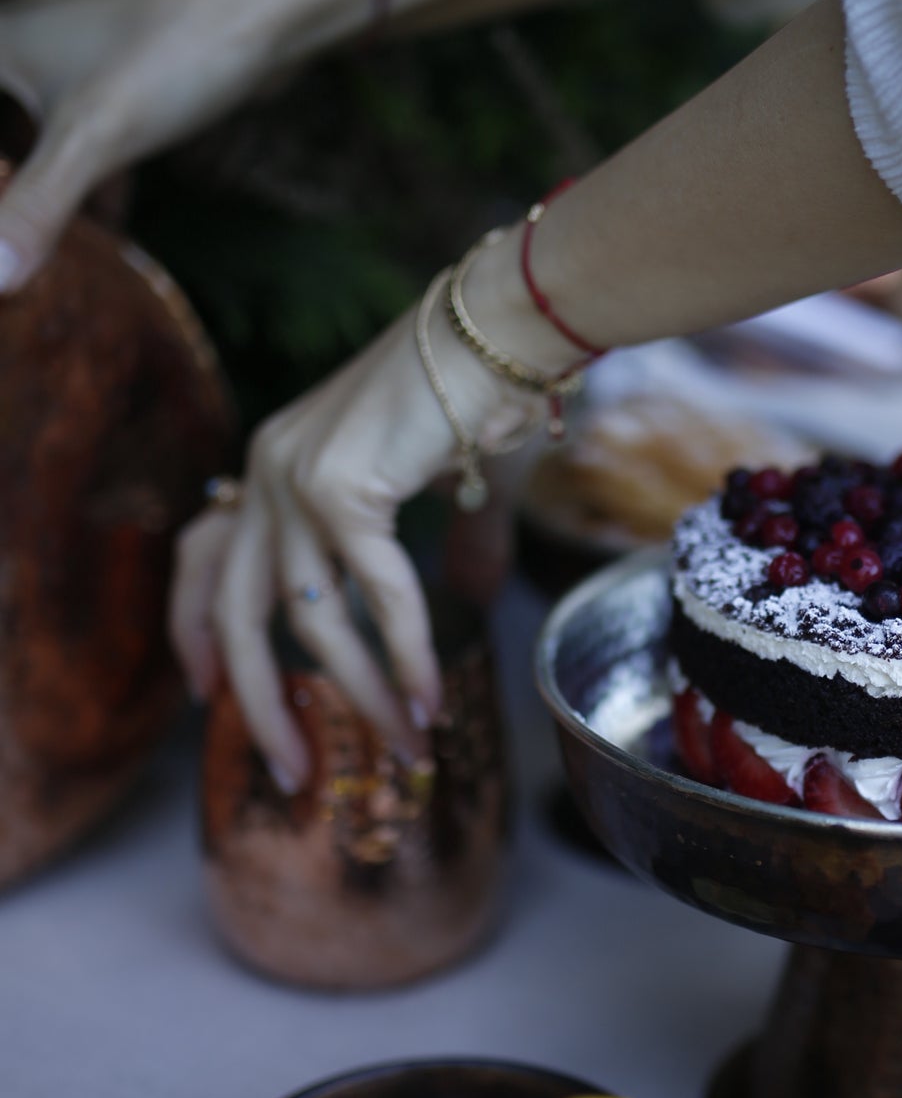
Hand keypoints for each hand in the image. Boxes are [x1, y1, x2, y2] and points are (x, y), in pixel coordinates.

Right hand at [0, 0, 360, 290]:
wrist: (270, 10)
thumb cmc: (173, 57)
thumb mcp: (94, 139)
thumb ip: (35, 207)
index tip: (3, 228)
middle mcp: (20, 34)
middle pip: (3, 120)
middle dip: (12, 189)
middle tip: (15, 250)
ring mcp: (68, 51)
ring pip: (31, 125)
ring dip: (36, 184)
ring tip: (39, 245)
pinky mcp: (117, 74)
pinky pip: (78, 131)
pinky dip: (81, 176)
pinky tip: (107, 224)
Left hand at [168, 277, 542, 788]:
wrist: (510, 325)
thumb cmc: (488, 392)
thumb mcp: (453, 484)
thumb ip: (454, 544)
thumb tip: (476, 592)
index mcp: (276, 463)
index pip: (203, 556)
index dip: (194, 629)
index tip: (204, 692)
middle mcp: (269, 469)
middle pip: (235, 610)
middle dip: (261, 702)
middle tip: (294, 771)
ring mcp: (297, 476)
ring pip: (309, 618)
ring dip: (361, 695)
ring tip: (406, 746)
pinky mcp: (343, 486)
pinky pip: (373, 597)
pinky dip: (404, 656)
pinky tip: (428, 698)